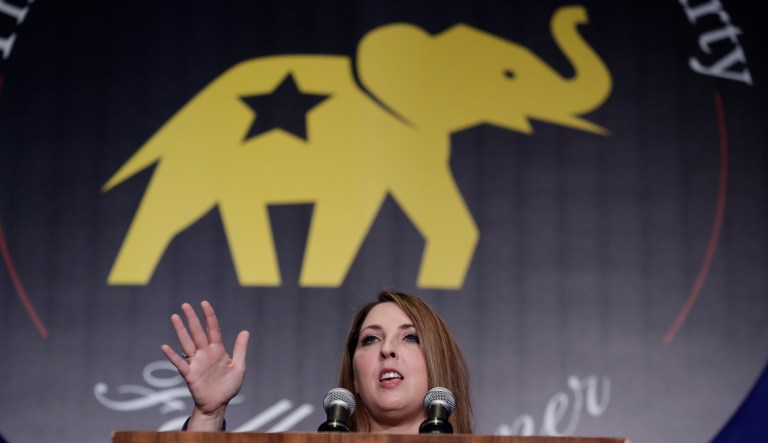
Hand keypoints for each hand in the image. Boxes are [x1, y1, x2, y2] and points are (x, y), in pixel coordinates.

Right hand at [161, 300, 248, 430]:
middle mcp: (205, 353)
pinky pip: (180, 364)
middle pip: (197, 332)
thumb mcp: (239, 367)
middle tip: (185, 305)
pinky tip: (165, 347)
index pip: (213, 329)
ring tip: (174, 317)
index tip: (204, 303)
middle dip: (192, 319)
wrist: (218, 404)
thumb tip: (245, 331)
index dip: (209, 316)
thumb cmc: (228, 386)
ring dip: (181, 331)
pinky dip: (172, 356)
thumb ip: (240, 349)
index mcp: (217, 350)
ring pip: (187, 343)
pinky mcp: (190, 375)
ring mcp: (196, 363)